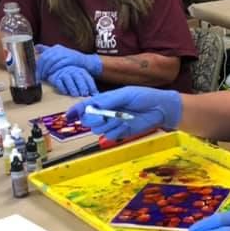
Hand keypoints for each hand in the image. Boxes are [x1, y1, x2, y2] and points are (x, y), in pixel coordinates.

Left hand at [36, 44, 102, 79]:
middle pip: (46, 58)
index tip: (36, 73)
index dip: (38, 65)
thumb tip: (35, 47)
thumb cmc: (71, 60)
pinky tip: (52, 74)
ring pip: (52, 60)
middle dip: (41, 68)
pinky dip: (54, 69)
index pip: (43, 55)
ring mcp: (66, 53)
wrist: (86, 62)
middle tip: (39, 77)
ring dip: (47, 70)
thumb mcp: (59, 54)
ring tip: (45, 77)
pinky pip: (60, 63)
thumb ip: (48, 50)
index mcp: (56, 48)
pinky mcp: (71, 58)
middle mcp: (60, 49)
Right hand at [49, 66, 98, 96]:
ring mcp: (64, 74)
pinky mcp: (56, 78)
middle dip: (82, 87)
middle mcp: (73, 71)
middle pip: (78, 78)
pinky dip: (62, 87)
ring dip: (72, 88)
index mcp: (82, 72)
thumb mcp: (82, 79)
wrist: (58, 69)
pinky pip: (59, 82)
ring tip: (76, 95)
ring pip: (68, 80)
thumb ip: (88, 86)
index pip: (88, 78)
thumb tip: (96, 95)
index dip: (91, 86)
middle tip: (84, 95)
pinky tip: (65, 92)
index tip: (94, 94)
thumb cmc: (73, 77)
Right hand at [67, 86, 181, 140]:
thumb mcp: (126, 94)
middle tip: (103, 117)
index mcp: (104, 100)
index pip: (85, 106)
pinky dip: (116, 131)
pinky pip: (109, 136)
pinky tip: (126, 125)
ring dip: (108, 124)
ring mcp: (112, 123)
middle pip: (87, 120)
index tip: (70, 116)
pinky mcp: (120, 132)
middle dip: (92, 119)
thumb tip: (94, 105)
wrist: (160, 109)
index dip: (76, 111)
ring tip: (122, 118)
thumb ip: (109, 100)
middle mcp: (105, 112)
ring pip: (97, 129)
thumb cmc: (144, 96)